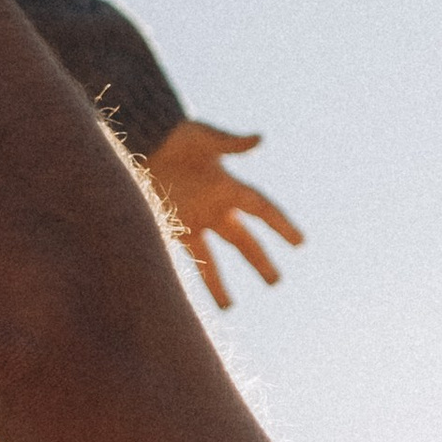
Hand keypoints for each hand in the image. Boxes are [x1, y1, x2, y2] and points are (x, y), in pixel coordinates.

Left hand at [146, 119, 304, 309]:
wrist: (141, 140)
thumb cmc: (174, 135)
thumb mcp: (203, 137)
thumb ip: (230, 143)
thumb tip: (260, 138)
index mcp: (228, 185)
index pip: (262, 210)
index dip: (281, 225)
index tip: (300, 243)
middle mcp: (214, 206)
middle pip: (243, 240)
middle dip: (259, 260)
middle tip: (276, 282)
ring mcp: (194, 218)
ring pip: (212, 257)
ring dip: (219, 281)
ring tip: (228, 307)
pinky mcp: (172, 224)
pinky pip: (186, 255)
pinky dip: (192, 273)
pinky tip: (193, 294)